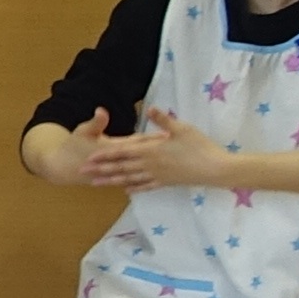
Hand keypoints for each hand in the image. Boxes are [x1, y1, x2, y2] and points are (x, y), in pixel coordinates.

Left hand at [74, 112, 226, 189]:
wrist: (215, 169)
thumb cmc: (200, 146)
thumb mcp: (182, 129)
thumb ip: (164, 120)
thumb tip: (150, 107)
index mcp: (152, 150)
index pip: (123, 152)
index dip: (105, 154)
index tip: (89, 156)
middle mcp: (150, 165)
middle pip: (121, 167)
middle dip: (101, 169)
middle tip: (82, 171)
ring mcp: (157, 176)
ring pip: (129, 179)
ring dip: (111, 181)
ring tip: (95, 184)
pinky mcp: (166, 183)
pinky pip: (146, 186)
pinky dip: (134, 188)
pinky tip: (125, 190)